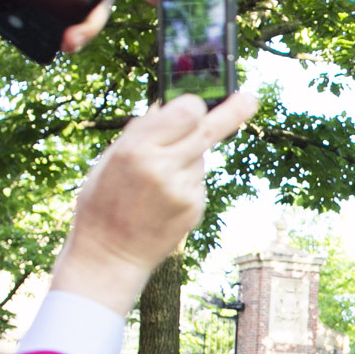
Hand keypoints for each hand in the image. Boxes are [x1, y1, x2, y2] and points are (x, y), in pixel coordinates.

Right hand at [48, 91, 258, 313]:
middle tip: (251, 98)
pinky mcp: (194, 207)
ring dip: (188, 157)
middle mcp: (161, 167)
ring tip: (157, 181)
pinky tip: (164, 199)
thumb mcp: (110, 161)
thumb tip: (168, 104)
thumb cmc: (103, 203)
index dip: (192, 105)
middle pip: (209, 128)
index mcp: (134, 148)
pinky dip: (186, 181)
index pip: (185, 110)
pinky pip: (198, 180)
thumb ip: (141, 132)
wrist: (110, 255)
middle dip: (232, 111)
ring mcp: (181, 189)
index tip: (198, 102)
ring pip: (200, 156)